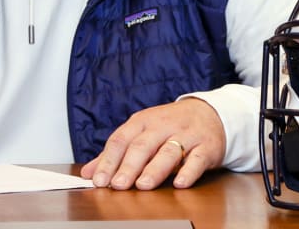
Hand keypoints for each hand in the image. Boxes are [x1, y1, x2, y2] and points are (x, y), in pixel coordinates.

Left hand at [79, 97, 225, 190]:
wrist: (210, 113)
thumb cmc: (170, 126)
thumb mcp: (142, 132)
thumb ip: (116, 153)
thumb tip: (88, 172)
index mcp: (143, 121)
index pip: (121, 139)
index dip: (109, 160)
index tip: (99, 180)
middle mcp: (163, 125)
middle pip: (143, 145)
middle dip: (129, 166)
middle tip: (117, 185)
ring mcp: (186, 135)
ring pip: (169, 152)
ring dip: (155, 169)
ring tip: (143, 185)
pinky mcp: (206, 146)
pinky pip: (197, 159)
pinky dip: (189, 171)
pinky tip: (179, 183)